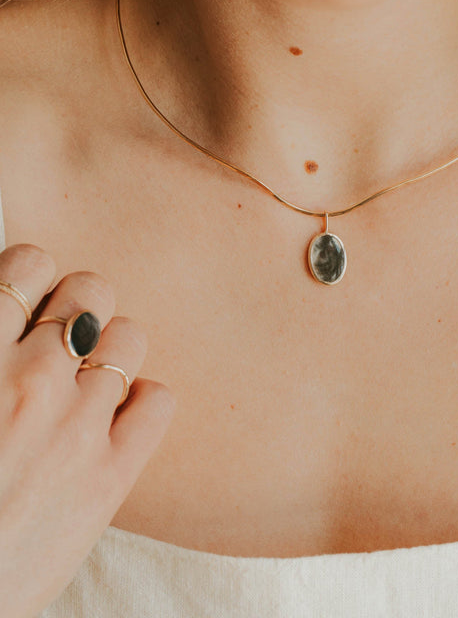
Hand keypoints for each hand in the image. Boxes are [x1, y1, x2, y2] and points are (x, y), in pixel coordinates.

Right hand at [0, 245, 175, 617]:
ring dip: (111, 348)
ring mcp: (77, 427)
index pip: (30, 263)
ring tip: (88, 377)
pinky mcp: (110, 477)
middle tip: (61, 338)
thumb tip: (7, 315)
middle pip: (90, 292)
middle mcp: (32, 380)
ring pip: (129, 336)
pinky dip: (142, 400)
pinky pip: (159, 400)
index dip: (32, 276)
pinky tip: (114, 418)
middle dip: (78, 306)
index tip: (27, 300)